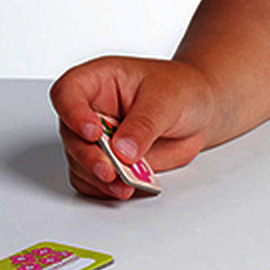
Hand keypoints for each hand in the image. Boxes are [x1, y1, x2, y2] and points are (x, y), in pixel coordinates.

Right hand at [49, 57, 219, 199]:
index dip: (72, 113)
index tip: (93, 132)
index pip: (68, 91)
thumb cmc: (182, 90)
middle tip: (110, 170)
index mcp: (100, 80)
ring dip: (97, 177)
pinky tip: (123, 189)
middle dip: (89, 157)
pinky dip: (104, 188)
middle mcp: (92, 109)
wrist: (201, 111)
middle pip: (70, 134)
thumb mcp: (168, 98)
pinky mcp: (105, 160)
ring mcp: (97, 137)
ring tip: (124, 185)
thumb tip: (123, 150)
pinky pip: (92, 179)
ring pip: (79, 161)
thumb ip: (145, 123)